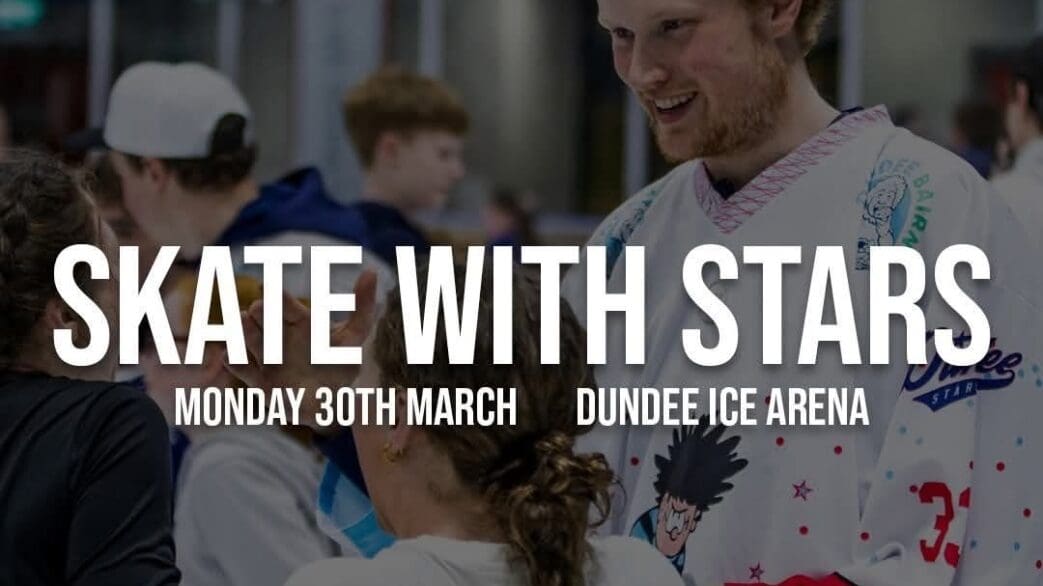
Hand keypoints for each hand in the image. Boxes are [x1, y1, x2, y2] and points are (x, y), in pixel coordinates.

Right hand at [226, 270, 378, 432]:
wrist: (326, 398)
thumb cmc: (338, 361)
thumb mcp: (353, 336)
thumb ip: (363, 308)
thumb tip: (372, 271)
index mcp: (301, 322)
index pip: (289, 307)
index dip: (281, 300)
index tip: (272, 291)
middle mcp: (280, 335)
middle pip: (267, 322)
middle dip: (261, 316)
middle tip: (257, 309)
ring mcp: (268, 358)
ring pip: (252, 342)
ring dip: (245, 334)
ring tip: (241, 323)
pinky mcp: (260, 381)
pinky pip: (244, 371)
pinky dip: (236, 364)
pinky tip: (228, 357)